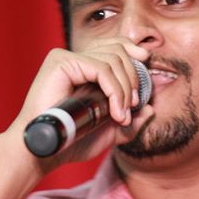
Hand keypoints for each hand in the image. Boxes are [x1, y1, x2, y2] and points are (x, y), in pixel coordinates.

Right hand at [7, 39, 152, 165]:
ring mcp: (66, 59)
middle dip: (133, 77)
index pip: (114, 46)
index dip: (133, 52)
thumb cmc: (72, 143)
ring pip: (112, 59)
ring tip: (122, 116)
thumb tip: (150, 109)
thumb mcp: (109, 133)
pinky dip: (114, 89)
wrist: (48, 152)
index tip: (147, 66)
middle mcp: (74, 60)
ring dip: (124, 89)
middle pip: (117, 49)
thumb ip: (130, 123)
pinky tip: (115, 111)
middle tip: (133, 106)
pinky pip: (100, 68)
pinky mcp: (61, 62)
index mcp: (84, 69)